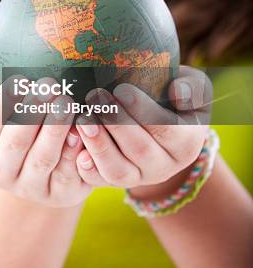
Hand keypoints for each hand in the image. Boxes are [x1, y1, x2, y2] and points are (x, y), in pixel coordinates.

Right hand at [0, 75, 92, 207]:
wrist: (35, 159)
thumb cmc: (10, 121)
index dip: (3, 103)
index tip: (20, 80)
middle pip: (15, 143)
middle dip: (33, 112)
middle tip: (49, 87)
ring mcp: (29, 188)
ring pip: (42, 158)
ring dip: (55, 129)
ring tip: (66, 102)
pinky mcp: (58, 195)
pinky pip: (67, 173)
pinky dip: (74, 151)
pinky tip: (81, 129)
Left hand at [72, 65, 211, 194]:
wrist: (159, 119)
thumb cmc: (173, 94)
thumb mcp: (193, 86)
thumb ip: (193, 88)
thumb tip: (179, 93)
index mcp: (187, 143)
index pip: (167, 130)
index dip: (143, 111)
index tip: (122, 89)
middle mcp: (165, 166)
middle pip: (139, 150)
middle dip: (115, 123)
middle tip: (95, 96)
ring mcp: (139, 176)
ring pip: (117, 171)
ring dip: (98, 145)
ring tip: (82, 119)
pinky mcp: (116, 180)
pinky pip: (98, 180)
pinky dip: (85, 165)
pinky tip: (73, 144)